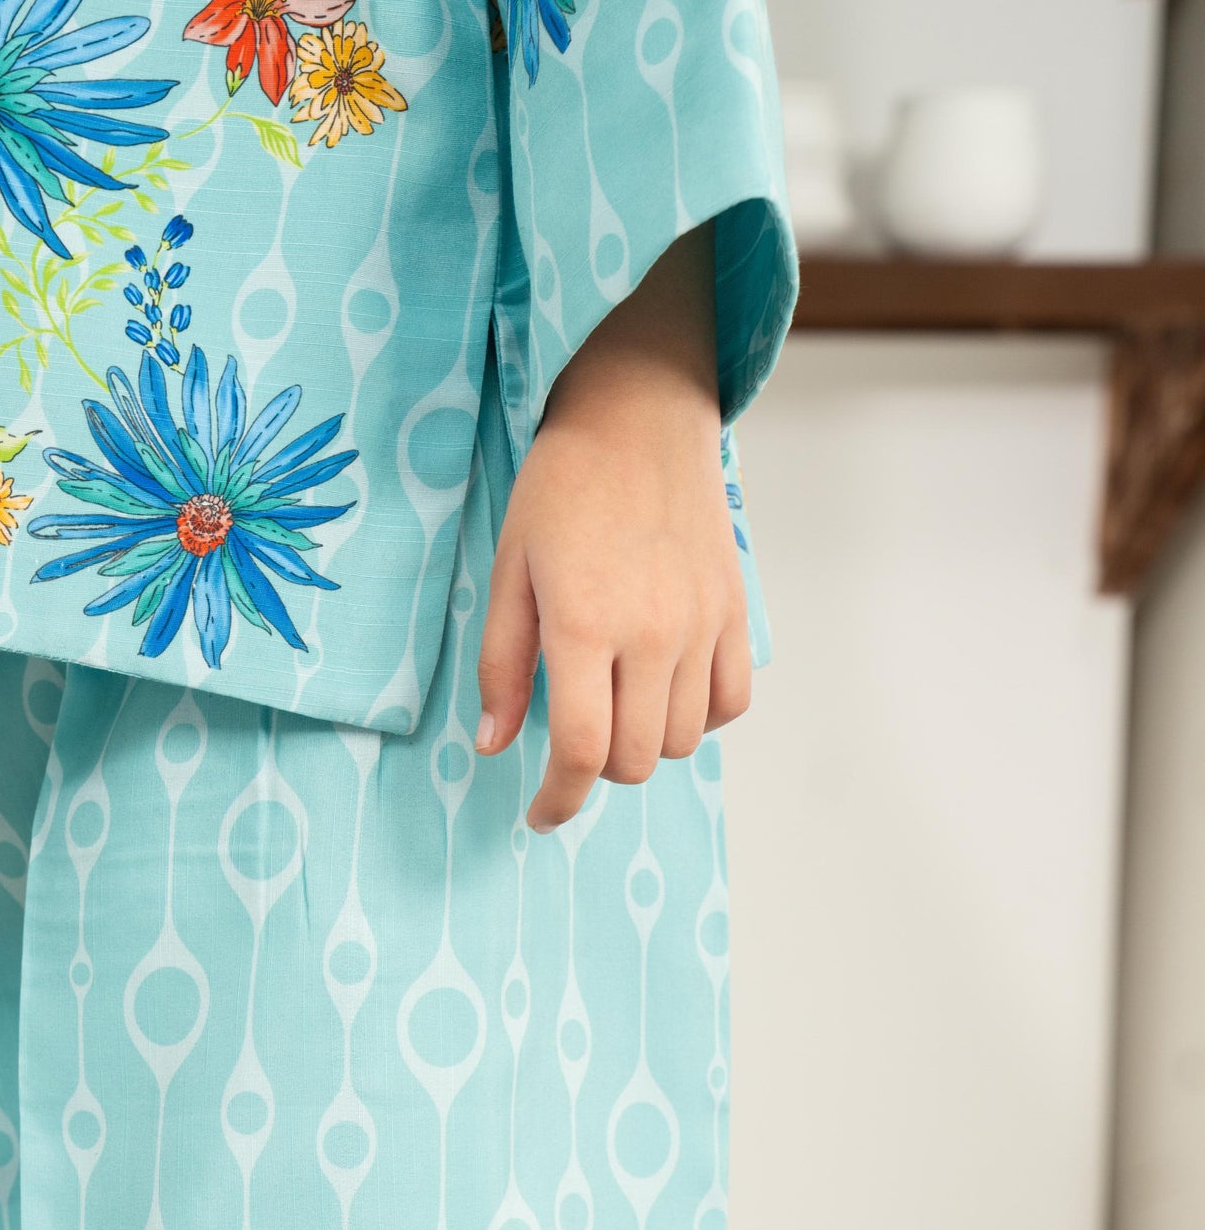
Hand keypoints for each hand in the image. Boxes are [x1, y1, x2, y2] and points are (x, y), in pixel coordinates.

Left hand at [476, 225, 750, 830]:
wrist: (640, 415)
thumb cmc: (562, 488)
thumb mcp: (509, 572)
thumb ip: (503, 666)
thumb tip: (496, 746)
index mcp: (584, 624)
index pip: (582, 752)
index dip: (558, 800)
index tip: (541, 814)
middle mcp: (652, 632)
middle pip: (634, 760)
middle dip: (596, 771)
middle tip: (573, 742)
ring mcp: (702, 624)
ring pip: (680, 741)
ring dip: (643, 745)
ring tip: (616, 705)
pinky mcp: (734, 611)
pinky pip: (730, 704)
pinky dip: (697, 719)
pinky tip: (664, 694)